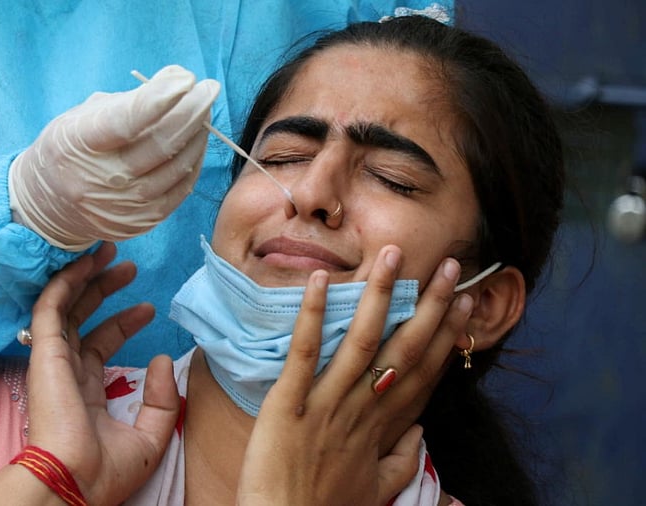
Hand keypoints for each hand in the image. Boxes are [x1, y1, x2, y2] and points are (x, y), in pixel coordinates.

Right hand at [0, 243, 179, 504]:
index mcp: (85, 394)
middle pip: (81, 319)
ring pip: (64, 306)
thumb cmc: (106, 471)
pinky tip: (84, 262)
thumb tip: (162, 359)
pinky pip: (50, 308)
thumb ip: (161, 401)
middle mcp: (65, 373)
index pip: (100, 346)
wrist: (74, 481)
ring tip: (108, 251)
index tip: (149, 307)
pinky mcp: (43, 352)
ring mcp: (52, 361)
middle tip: (127, 267)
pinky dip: (65, 282)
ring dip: (84, 276)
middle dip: (103, 290)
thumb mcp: (149, 437)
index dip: (124, 323)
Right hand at [9, 65, 220, 250]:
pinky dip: (192, 163)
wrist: (48, 205)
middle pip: (158, 145)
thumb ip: (130, 100)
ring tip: (203, 113)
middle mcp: (100, 179)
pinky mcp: (139, 223)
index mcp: (79, 143)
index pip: (124, 121)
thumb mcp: (84, 116)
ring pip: (175, 168)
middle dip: (191, 112)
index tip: (186, 79)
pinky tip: (195, 143)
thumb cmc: (71, 149)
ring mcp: (121, 206)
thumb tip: (177, 79)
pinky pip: (179, 191)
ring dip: (197, 136)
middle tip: (208, 89)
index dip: (159, 99)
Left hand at [238, 246, 472, 504]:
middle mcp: (363, 411)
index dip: (446, 336)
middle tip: (447, 264)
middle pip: (404, 351)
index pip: (423, 373)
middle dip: (428, 306)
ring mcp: (327, 406)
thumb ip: (401, 459)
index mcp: (383, 428)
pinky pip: (303, 355)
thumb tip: (422, 433)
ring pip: (360, 342)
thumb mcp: (374, 489)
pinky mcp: (288, 405)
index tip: (464, 302)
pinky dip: (310, 317)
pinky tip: (318, 281)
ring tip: (391, 255)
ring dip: (378, 295)